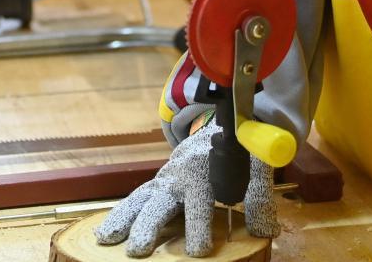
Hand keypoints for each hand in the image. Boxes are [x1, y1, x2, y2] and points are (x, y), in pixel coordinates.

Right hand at [95, 124, 278, 257]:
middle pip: (162, 199)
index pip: (200, 201)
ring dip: (126, 218)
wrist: (222, 123)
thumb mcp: (256, 167)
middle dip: (149, 224)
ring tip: (107, 239)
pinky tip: (105, 232)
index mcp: (204, 169)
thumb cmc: (240, 149)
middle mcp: (180, 173)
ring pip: (142, 197)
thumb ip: (260, 196)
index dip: (199, 226)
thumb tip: (266, 231)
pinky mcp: (158, 182)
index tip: (198, 251)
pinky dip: (120, 212)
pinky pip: (137, 197)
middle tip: (138, 249)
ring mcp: (166, 177)